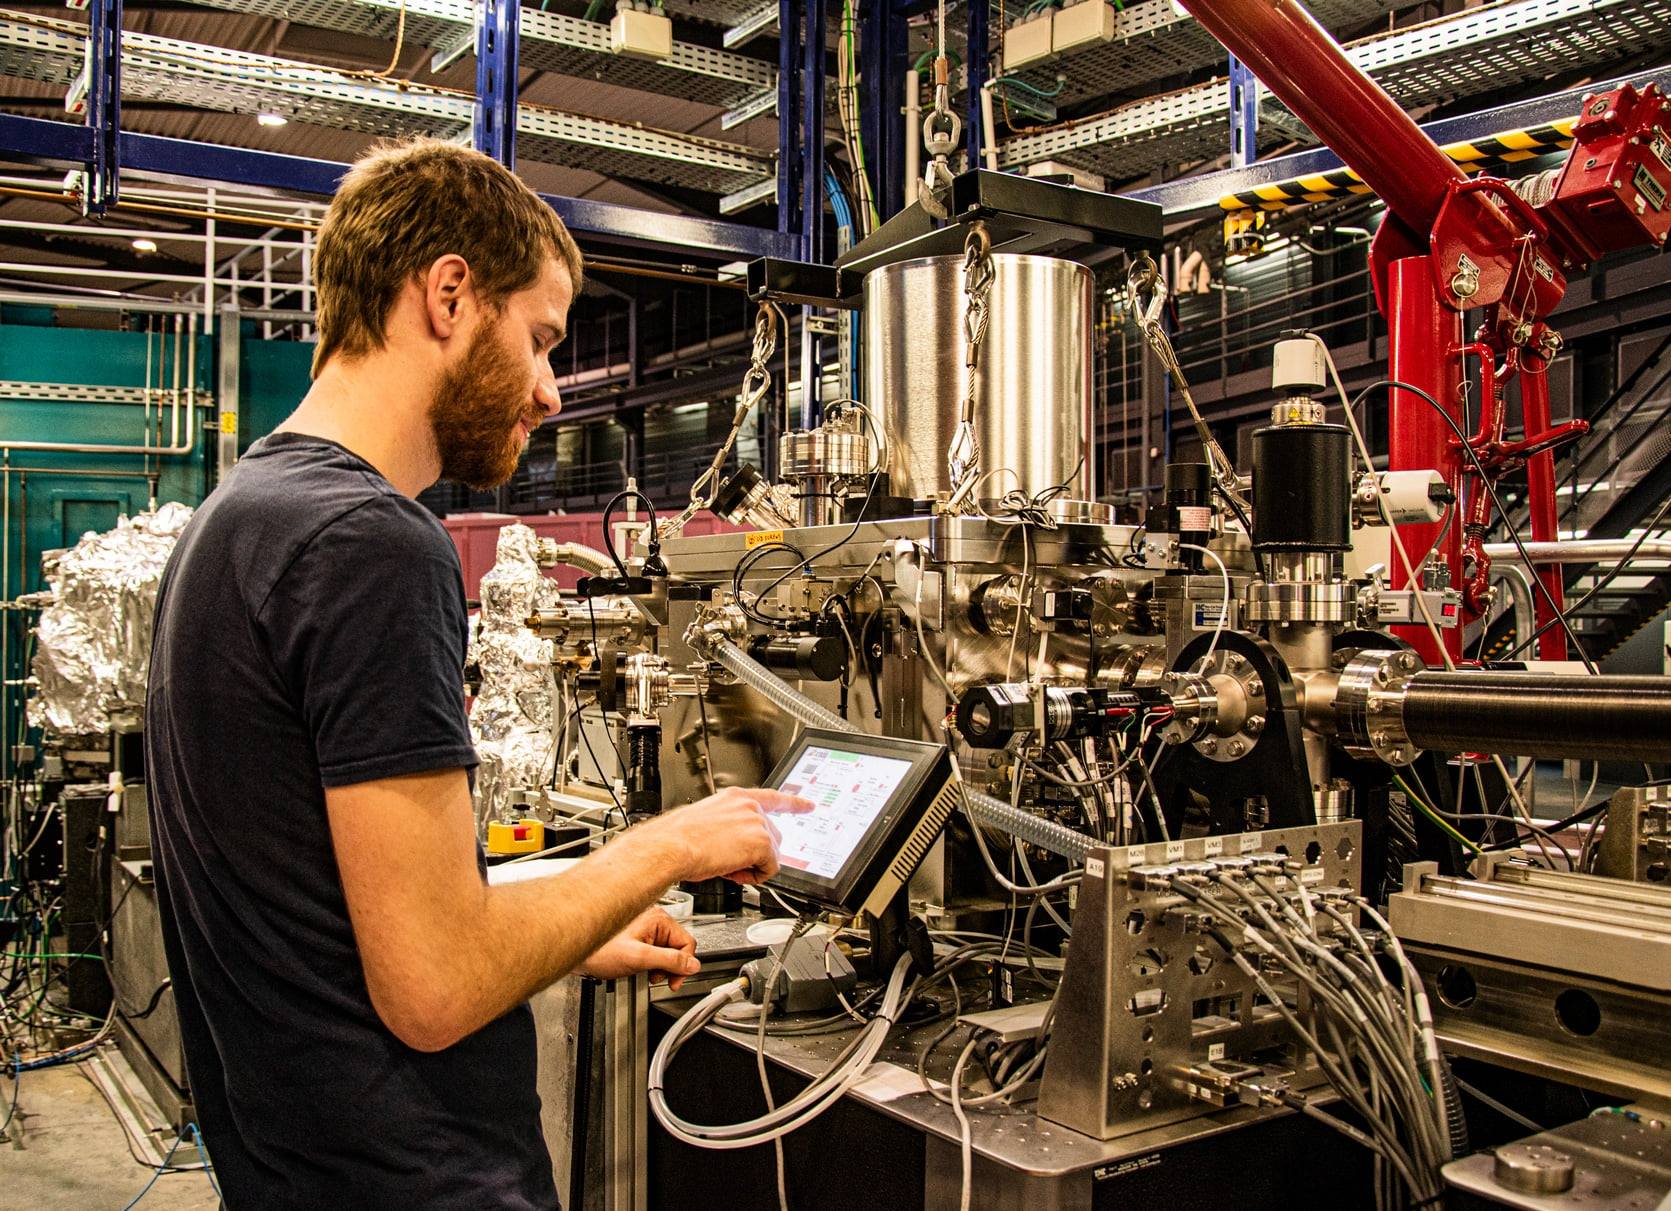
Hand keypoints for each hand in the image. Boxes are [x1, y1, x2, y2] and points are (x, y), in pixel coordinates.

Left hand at [579, 907, 700, 989]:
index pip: (687, 943)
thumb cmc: (599, 952)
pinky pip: (654, 950)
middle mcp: (653, 919)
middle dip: (670, 966)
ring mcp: (645, 927)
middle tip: (656, 978)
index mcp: (658, 919)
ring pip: (666, 949)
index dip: (683, 965)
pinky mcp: (637, 935)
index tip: (675, 980)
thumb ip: (669, 961)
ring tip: (645, 973)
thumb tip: (692, 964)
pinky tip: (639, 968)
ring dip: (659, 966)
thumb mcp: (639, 958)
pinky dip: (650, 962)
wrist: (577, 955)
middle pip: (677, 946)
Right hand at [648, 787, 814, 885]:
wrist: (671, 847)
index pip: (772, 797)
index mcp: (735, 797)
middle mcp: (749, 806)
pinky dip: (755, 876)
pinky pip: (770, 868)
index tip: (809, 804)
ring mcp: (757, 822)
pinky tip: (733, 872)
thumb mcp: (706, 823)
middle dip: (757, 854)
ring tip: (726, 867)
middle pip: (772, 836)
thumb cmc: (678, 838)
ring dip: (753, 865)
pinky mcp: (762, 842)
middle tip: (729, 862)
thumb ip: (729, 827)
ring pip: (771, 853)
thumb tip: (735, 846)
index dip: (793, 803)